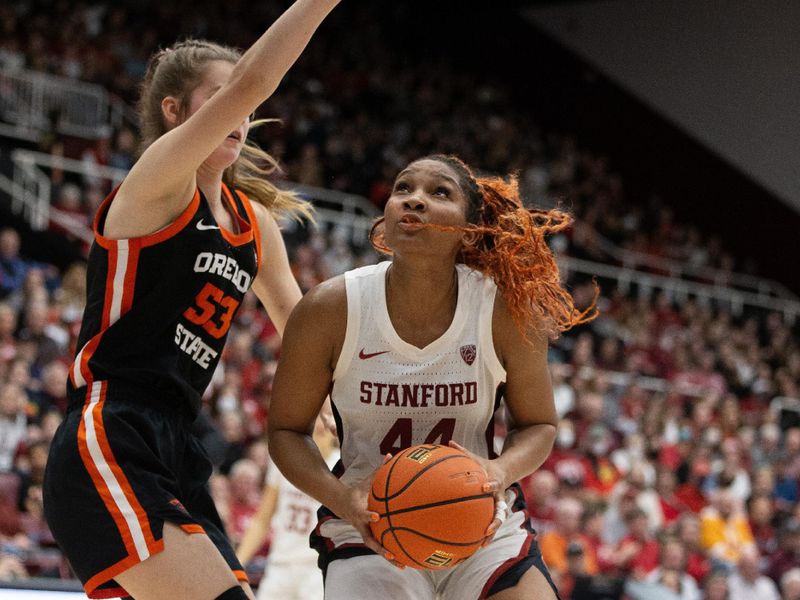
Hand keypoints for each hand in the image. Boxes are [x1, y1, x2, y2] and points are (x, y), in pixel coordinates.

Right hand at [331, 454, 405, 568]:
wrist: (341, 504)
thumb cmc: (357, 491)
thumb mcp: (366, 481)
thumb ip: (379, 470)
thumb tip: (390, 455)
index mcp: (358, 511)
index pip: (363, 515)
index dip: (369, 516)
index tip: (378, 517)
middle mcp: (361, 525)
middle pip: (370, 540)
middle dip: (381, 548)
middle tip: (393, 554)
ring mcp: (364, 533)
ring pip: (376, 548)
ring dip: (388, 557)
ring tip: (403, 565)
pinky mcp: (369, 536)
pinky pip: (380, 546)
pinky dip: (391, 553)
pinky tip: (405, 559)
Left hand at [448, 441, 508, 546]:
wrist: (505, 472)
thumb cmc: (485, 465)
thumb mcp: (476, 457)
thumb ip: (463, 451)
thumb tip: (449, 441)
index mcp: (494, 481)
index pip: (494, 483)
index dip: (490, 485)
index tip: (484, 487)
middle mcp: (499, 496)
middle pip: (501, 509)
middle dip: (496, 520)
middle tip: (488, 528)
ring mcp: (499, 505)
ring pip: (499, 521)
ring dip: (492, 532)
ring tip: (483, 544)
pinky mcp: (496, 511)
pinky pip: (492, 524)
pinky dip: (487, 535)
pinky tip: (477, 546)